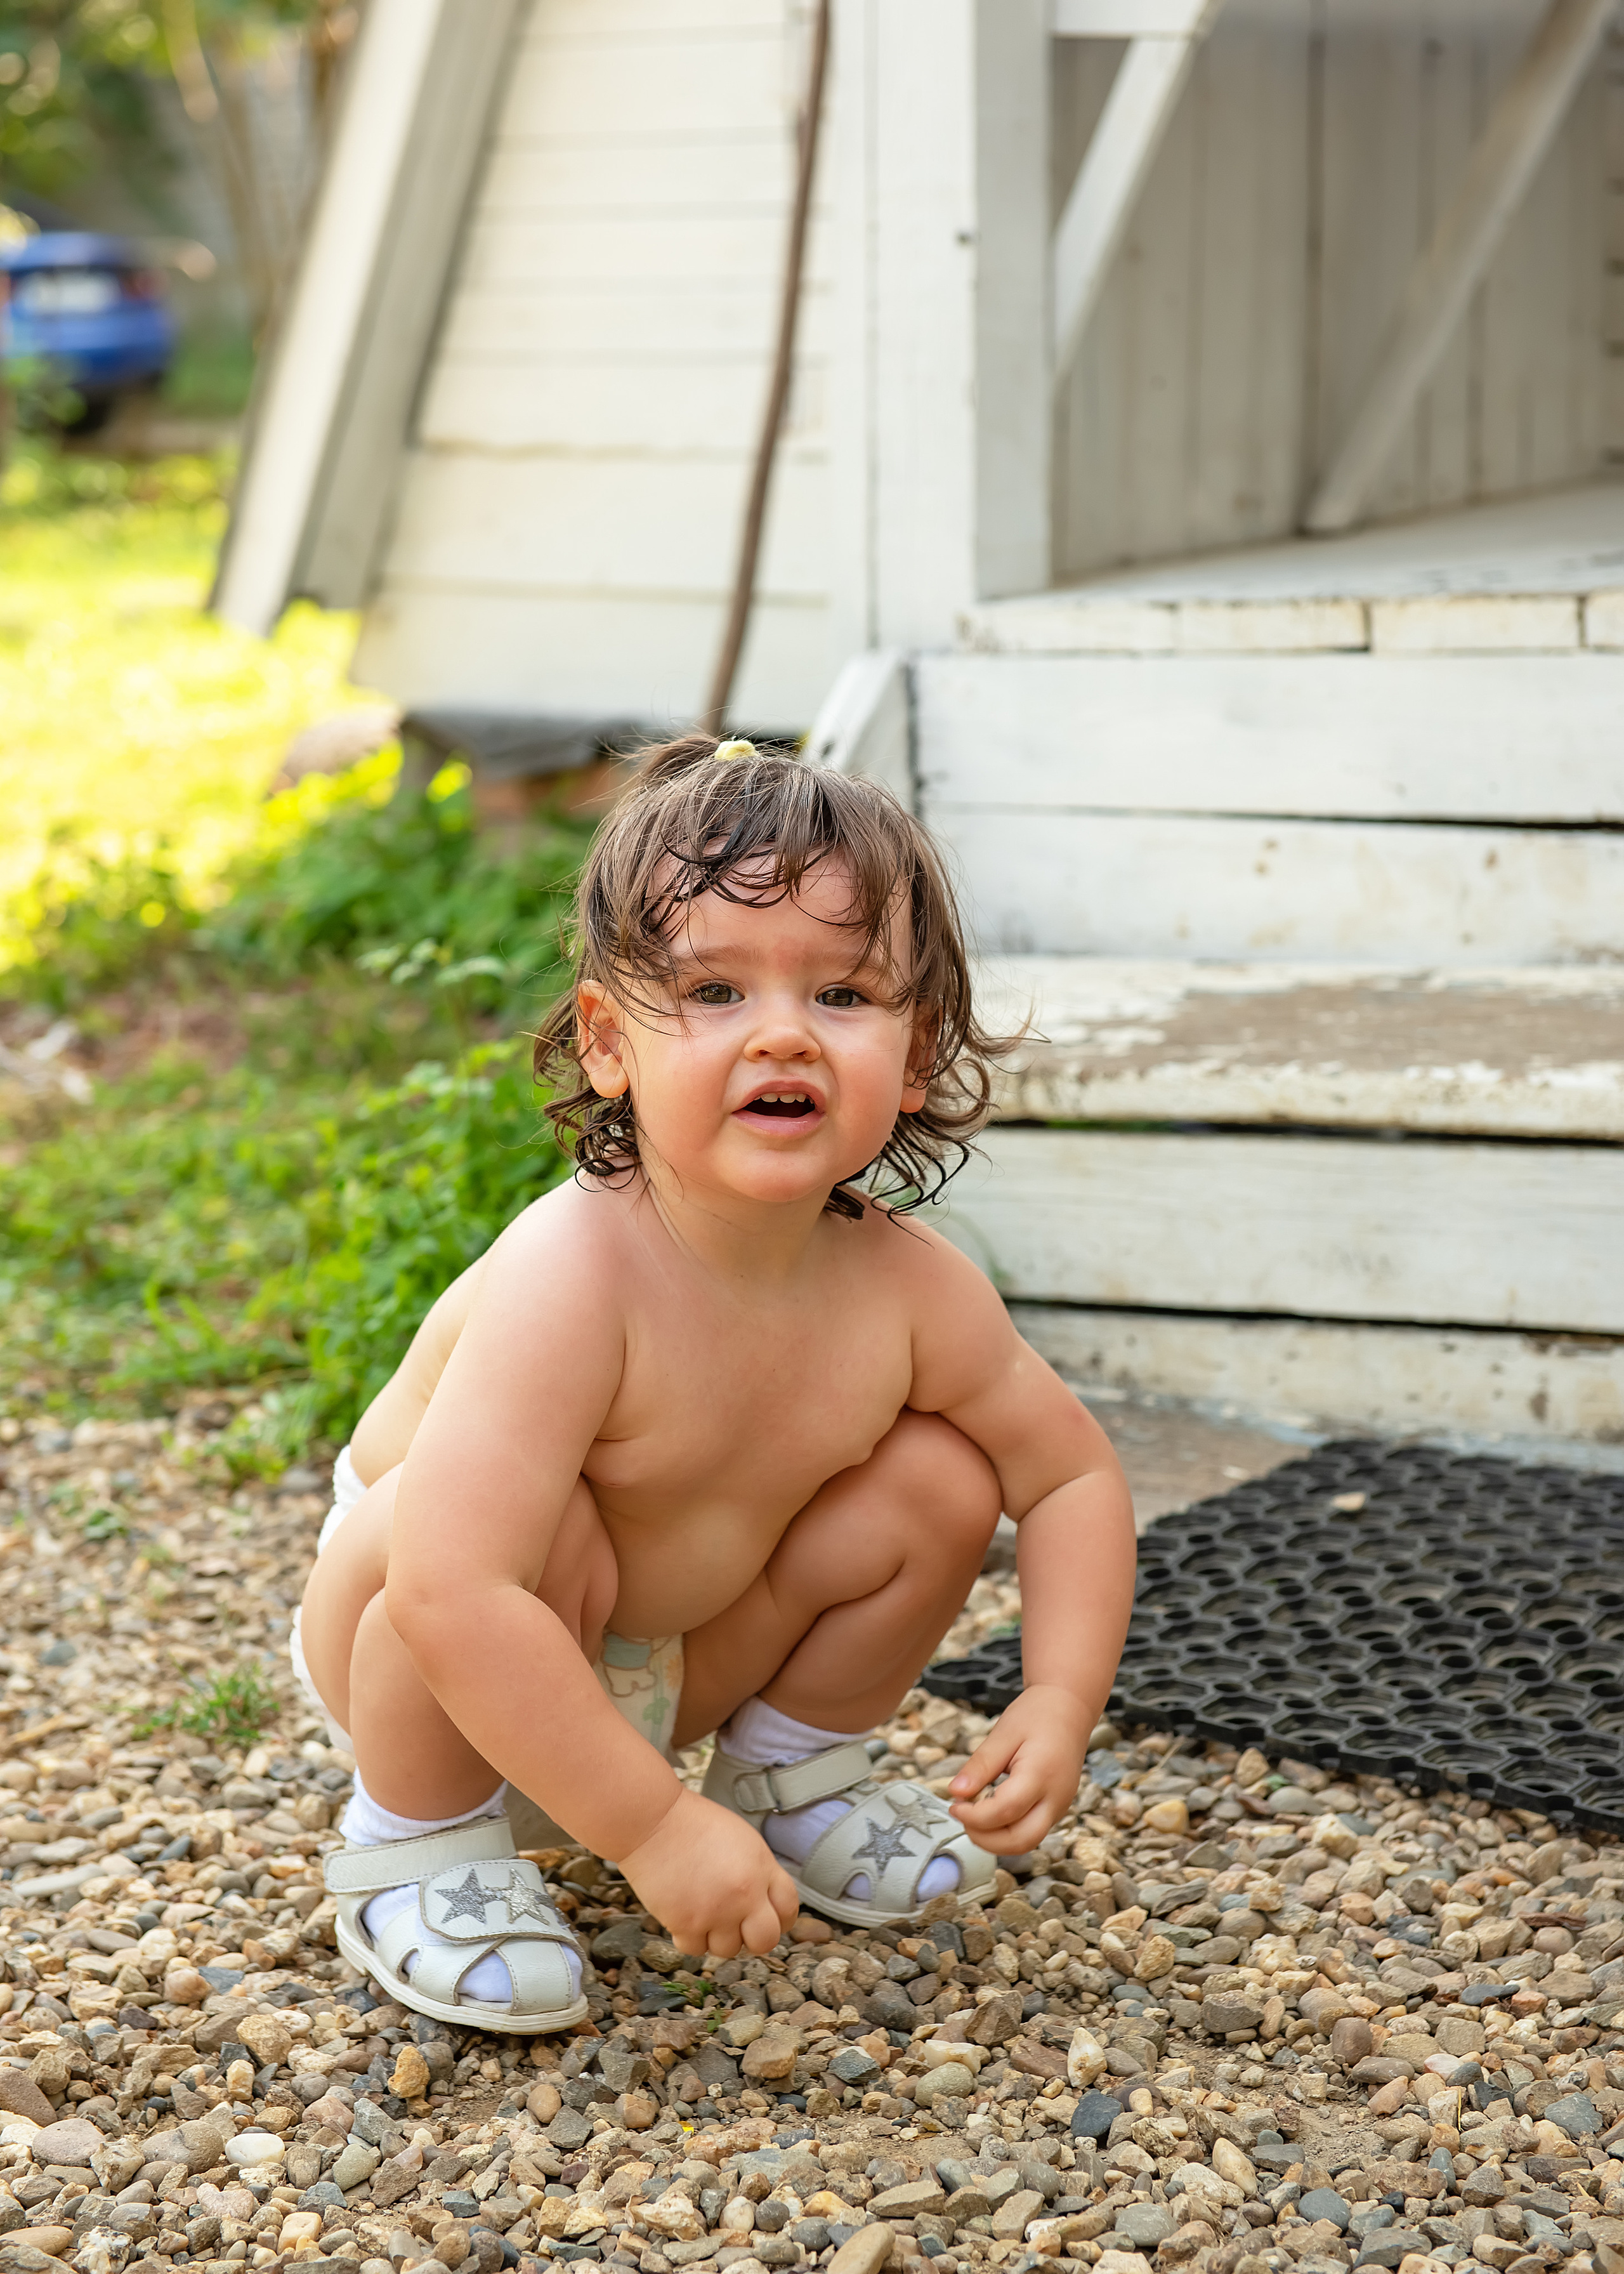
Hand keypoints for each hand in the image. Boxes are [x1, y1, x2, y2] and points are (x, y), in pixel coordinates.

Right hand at [617, 1786, 798, 1957]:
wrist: (653, 1822)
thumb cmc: (694, 1824)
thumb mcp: (742, 1840)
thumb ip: (758, 1872)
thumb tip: (763, 1903)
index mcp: (762, 1867)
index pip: (788, 1909)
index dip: (780, 1918)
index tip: (768, 1918)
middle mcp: (744, 1894)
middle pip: (765, 1940)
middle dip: (754, 1938)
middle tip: (738, 1926)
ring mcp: (715, 1912)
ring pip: (728, 1949)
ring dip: (718, 1936)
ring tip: (704, 1911)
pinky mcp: (686, 1924)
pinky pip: (696, 1949)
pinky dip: (689, 1937)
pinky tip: (684, 1915)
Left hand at [945, 1684, 1091, 1854]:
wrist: (1069, 1709)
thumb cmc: (1037, 1715)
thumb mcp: (1003, 1733)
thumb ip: (980, 1765)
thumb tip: (955, 1792)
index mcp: (1041, 1775)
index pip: (1005, 1812)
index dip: (974, 1816)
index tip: (954, 1805)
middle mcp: (1056, 1798)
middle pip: (1021, 1841)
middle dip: (985, 1839)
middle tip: (962, 1816)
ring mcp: (1060, 1807)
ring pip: (1027, 1842)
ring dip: (996, 1839)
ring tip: (973, 1814)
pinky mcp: (1057, 1809)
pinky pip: (1031, 1831)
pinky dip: (1007, 1830)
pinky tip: (990, 1811)